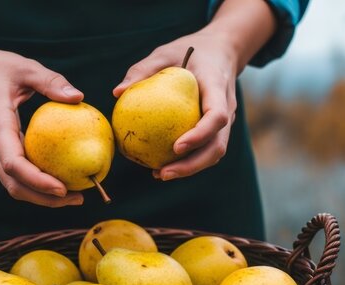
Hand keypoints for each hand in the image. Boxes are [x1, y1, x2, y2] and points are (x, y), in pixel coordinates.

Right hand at [0, 47, 85, 206]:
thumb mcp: (26, 67)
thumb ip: (51, 81)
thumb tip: (79, 97)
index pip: (13, 163)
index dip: (37, 180)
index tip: (62, 188)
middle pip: (14, 184)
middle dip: (44, 198)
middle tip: (78, 199)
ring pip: (13, 185)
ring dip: (41, 197)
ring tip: (74, 196)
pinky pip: (16, 176)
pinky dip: (37, 185)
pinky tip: (61, 181)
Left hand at [112, 0, 275, 180]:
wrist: (221, 51)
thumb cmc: (189, 50)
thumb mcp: (165, 52)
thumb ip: (143, 69)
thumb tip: (116, 92)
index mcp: (218, 87)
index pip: (216, 116)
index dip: (199, 135)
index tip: (176, 147)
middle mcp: (227, 107)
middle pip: (218, 145)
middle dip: (193, 165)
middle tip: (163, 173)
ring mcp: (226, 121)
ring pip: (214, 152)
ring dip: (190, 169)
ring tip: (159, 174)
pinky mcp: (218, 129)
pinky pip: (205, 149)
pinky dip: (188, 161)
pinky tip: (161, 165)